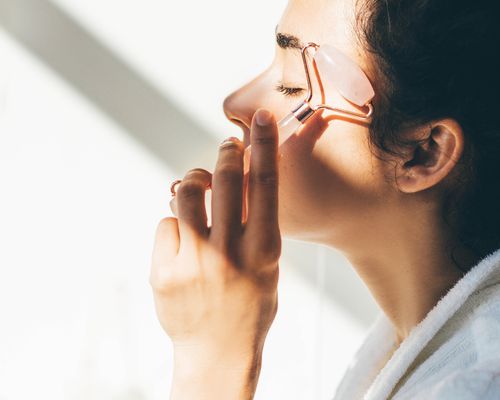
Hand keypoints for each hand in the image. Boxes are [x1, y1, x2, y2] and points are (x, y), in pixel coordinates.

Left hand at [150, 108, 281, 398]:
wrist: (218, 354)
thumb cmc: (250, 307)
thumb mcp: (267, 267)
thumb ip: (256, 226)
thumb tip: (240, 182)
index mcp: (264, 250)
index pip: (265, 186)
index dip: (263, 147)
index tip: (261, 121)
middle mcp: (230, 252)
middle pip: (224, 180)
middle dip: (226, 153)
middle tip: (228, 145)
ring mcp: (194, 262)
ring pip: (186, 194)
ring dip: (194, 182)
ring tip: (200, 188)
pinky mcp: (163, 272)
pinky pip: (167, 225)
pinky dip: (176, 224)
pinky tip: (185, 240)